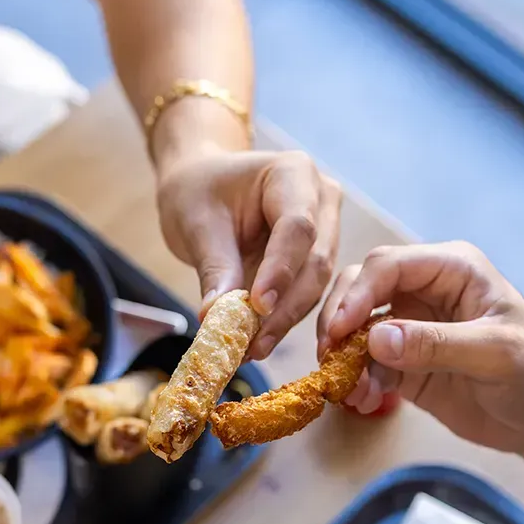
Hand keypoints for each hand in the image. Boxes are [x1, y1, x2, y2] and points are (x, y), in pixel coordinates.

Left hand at [157, 147, 340, 358]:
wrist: (201, 186)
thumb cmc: (198, 191)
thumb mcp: (197, 223)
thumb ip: (215, 268)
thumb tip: (217, 319)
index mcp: (293, 173)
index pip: (298, 227)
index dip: (281, 270)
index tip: (257, 307)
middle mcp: (321, 200)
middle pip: (315, 261)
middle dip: (285, 308)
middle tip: (253, 344)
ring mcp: (326, 230)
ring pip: (315, 285)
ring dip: (284, 321)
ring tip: (250, 349)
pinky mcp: (317, 259)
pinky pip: (305, 295)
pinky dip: (281, 321)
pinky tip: (256, 343)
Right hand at [317, 242, 523, 453]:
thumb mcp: (495, 355)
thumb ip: (437, 344)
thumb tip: (375, 340)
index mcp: (451, 269)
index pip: (389, 266)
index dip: (358, 293)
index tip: (340, 330)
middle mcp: (424, 290)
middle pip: (361, 288)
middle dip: (339, 320)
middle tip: (329, 356)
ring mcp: (409, 327)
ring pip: (354, 326)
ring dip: (341, 354)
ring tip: (345, 388)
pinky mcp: (402, 363)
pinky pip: (363, 364)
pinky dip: (353, 380)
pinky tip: (358, 400)